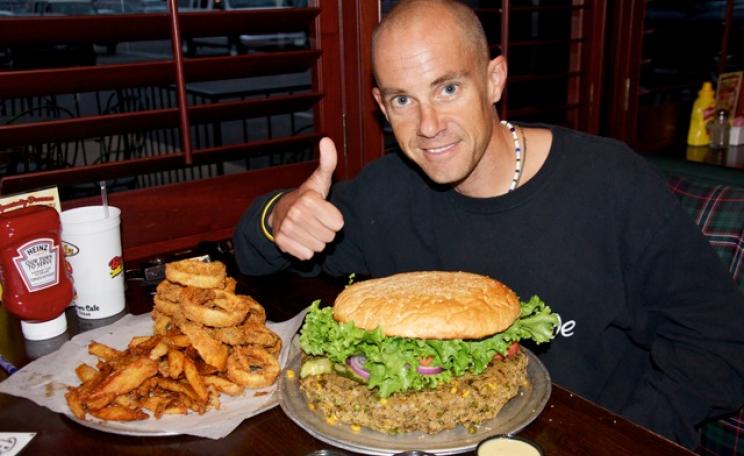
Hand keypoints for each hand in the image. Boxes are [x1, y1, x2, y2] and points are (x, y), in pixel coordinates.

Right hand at [268, 137, 344, 259]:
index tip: (324, 211)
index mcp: (308, 199)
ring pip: (319, 248)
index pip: (339, 224)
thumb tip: (326, 140)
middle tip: (316, 221)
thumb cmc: (308, 197)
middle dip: (325, 231)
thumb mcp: (319, 180)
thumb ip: (327, 163)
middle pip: (330, 238)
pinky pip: (306, 256)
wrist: (281, 212)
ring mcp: (287, 229)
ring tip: (308, 228)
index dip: (334, 219)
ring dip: (316, 240)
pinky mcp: (281, 243)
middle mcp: (296, 214)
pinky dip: (305, 250)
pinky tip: (300, 238)